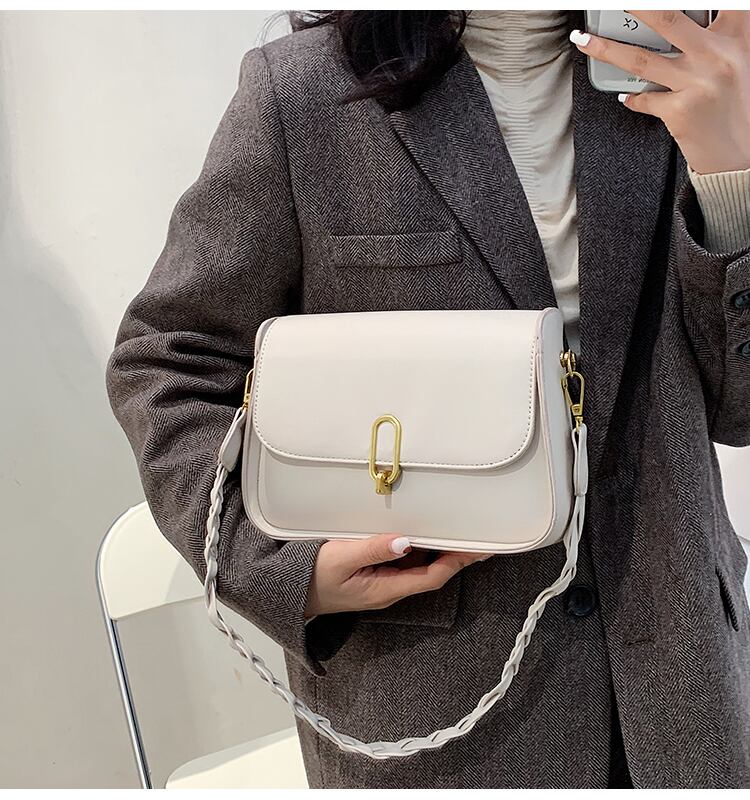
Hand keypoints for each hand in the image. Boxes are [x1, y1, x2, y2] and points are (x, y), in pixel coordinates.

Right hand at [304, 533, 490, 617]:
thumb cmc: (310, 576)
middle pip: (431, 573)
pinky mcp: (373, 576)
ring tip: (459, 533)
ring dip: (440, 552)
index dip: (457, 563)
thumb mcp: (340, 558)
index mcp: (385, 589)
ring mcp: (381, 584)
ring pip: (419, 568)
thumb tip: (406, 541)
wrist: (287, 594)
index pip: (432, 577)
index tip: (477, 550)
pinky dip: (419, 549)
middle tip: (479, 538)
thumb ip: (374, 549)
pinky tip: (422, 534)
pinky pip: (403, 563)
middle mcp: (388, 589)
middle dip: (457, 557)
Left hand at [570, 11, 749, 173]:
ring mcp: (697, 83)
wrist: (741, 153)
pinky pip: (645, 98)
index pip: (718, 0)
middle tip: (612, 3)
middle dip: (634, 7)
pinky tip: (624, 95)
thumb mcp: (739, 60)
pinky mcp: (680, 111)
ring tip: (583, 40)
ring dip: (605, 49)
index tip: (644, 0)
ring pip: (640, 59)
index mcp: (737, 36)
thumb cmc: (739, 104)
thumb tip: (686, 20)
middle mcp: (717, 55)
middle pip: (666, 20)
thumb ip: (719, 37)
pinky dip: (632, 97)